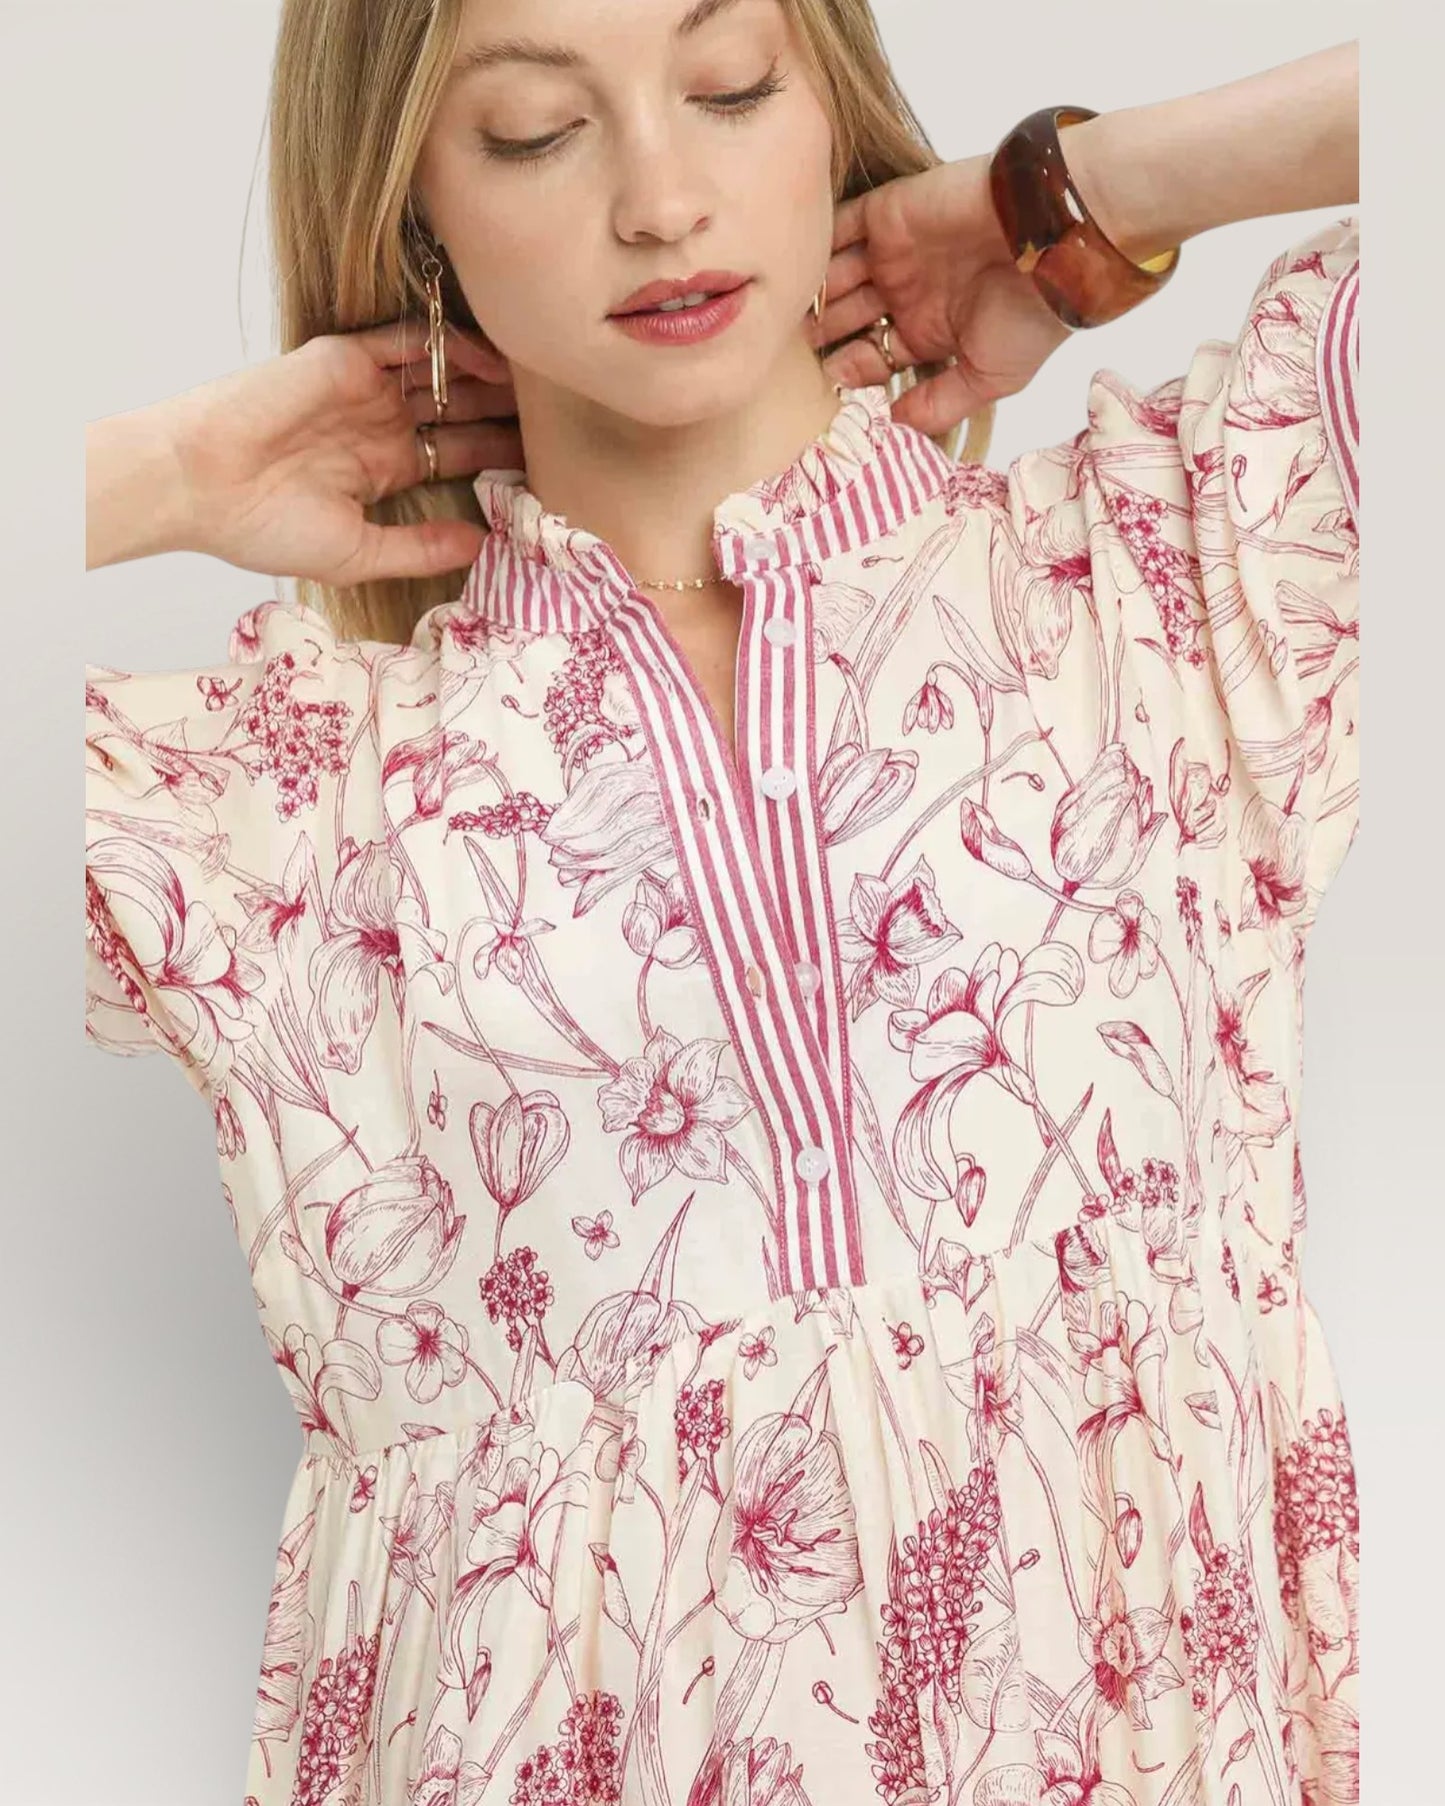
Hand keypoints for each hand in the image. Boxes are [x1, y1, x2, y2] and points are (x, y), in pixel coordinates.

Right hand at [145, 321, 520, 583]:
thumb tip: (484, 547)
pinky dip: (453, 345)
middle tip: (565, 417)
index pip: (456, 455)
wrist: (201, 486)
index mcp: (380, 468)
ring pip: (445, 374)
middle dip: (508, 413)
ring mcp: (366, 389)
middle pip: (460, 410)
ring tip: (544, 387)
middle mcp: (379, 424)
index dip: (501, 459)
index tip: (552, 468)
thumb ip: (420, 548)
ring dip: (493, 378)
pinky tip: (497, 360)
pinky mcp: (347, 357)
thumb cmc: (263, 527)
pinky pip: (411, 342)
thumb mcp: (357, 553)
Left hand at [805, 153, 1072, 436]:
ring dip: (812, 293)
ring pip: (838, 274)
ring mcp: (897, 252)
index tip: (821, 387)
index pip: (873, 354)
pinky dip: (817, 244)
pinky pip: (840, 226)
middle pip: (847, 316)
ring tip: (785, 316)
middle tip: (786, 353)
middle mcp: (909, 292)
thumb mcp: (990, 379)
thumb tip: (893, 428)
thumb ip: (939, 405)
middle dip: (820, 334)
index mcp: (930, 331)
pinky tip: (796, 268)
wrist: (1053, 240)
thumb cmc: (1032, 315)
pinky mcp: (889, 212)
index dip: (846, 370)